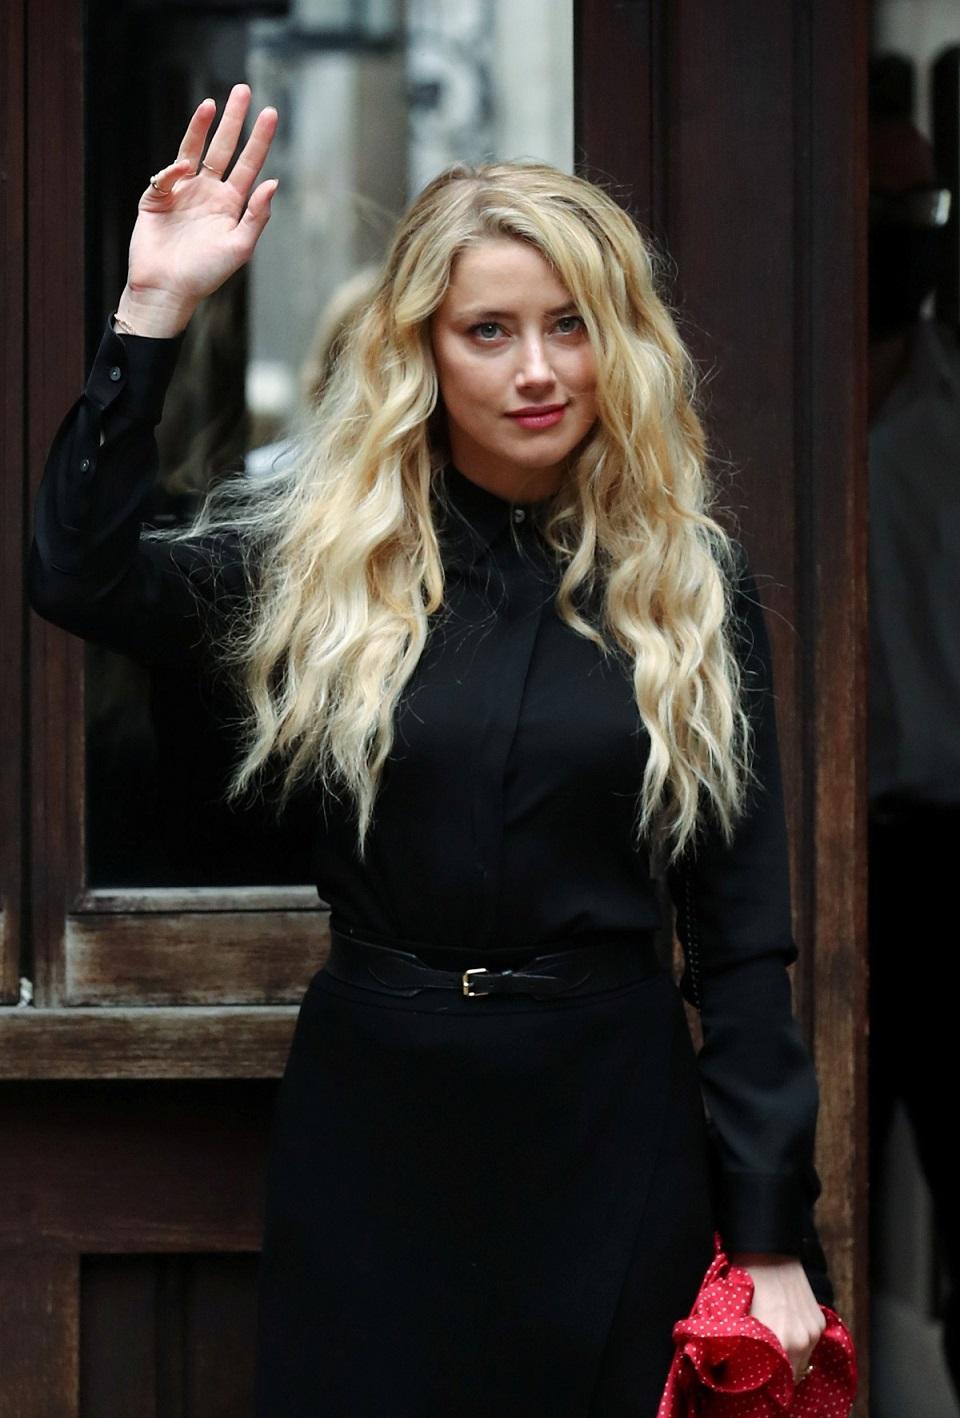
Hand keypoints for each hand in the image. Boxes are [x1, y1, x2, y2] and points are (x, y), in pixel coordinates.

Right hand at [116, 83, 278, 336]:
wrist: (167, 290)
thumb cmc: (205, 275)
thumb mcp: (239, 248)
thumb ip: (257, 216)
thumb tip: (273, 182)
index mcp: (231, 205)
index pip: (249, 165)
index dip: (259, 139)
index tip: (270, 113)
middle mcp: (208, 193)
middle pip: (223, 148)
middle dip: (234, 120)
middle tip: (243, 90)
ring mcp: (182, 192)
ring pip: (193, 150)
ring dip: (202, 127)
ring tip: (213, 104)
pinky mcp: (156, 197)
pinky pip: (166, 175)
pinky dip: (174, 170)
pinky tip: (182, 169)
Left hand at [729, 1252, 826, 1384]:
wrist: (768, 1254)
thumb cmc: (748, 1284)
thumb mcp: (741, 1319)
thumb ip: (748, 1349)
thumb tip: (745, 1366)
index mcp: (780, 1343)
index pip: (776, 1381)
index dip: (765, 1381)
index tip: (757, 1377)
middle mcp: (801, 1341)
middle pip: (792, 1375)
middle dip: (778, 1373)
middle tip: (765, 1365)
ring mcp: (813, 1331)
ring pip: (803, 1361)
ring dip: (791, 1359)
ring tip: (775, 1347)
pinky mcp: (819, 1322)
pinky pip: (810, 1344)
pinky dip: (800, 1343)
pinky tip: (786, 1330)